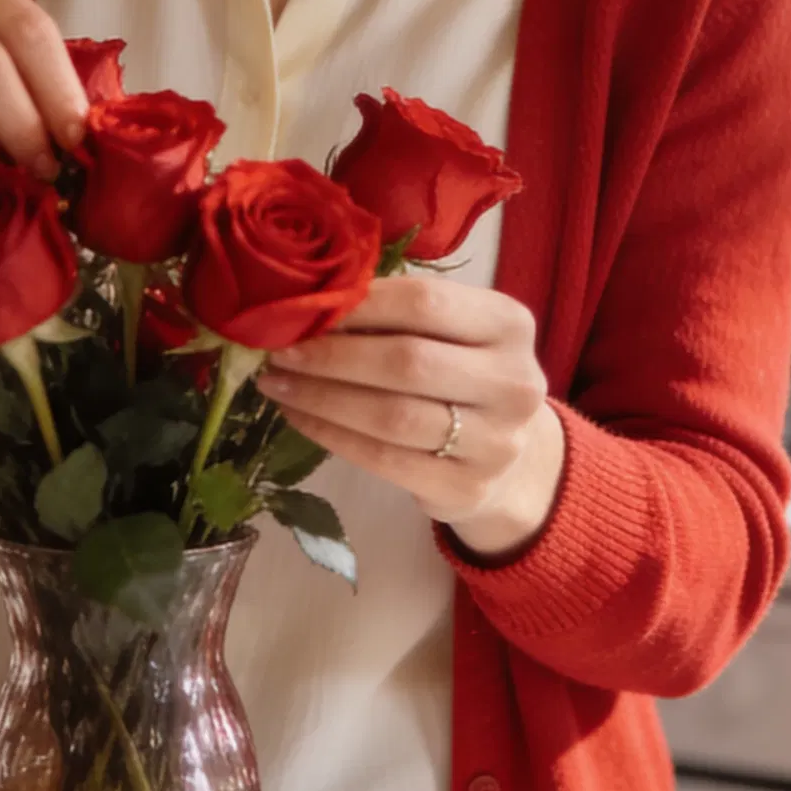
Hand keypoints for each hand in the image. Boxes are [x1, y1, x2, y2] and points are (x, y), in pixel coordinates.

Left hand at [256, 270, 565, 558]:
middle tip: (278, 350)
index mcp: (508, 324)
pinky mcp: (467, 487)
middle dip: (331, 355)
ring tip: (277, 384)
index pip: (425, 303)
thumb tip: (308, 304)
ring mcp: (495, 441)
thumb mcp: (450, 333)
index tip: (305, 306)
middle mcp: (513, 382)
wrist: (510, 458)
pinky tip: (299, 416)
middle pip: (407, 361)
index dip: (359, 304)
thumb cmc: (462, 375)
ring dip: (321, 397)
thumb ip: (396, 314)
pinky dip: (332, 435)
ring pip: (391, 415)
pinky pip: (384, 459)